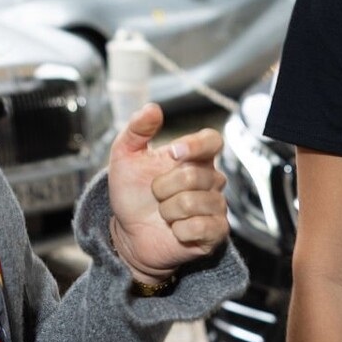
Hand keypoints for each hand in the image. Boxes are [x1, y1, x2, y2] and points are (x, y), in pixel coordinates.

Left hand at [107, 104, 228, 282]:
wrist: (129, 233)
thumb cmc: (132, 194)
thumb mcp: (124, 157)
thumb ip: (136, 130)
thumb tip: (153, 108)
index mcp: (194, 157)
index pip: (212, 141)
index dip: (196, 145)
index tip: (173, 153)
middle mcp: (210, 180)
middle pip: (194, 175)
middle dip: (163, 188)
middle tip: (156, 196)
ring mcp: (216, 206)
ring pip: (193, 203)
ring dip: (168, 211)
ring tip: (164, 214)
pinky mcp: (217, 232)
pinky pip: (200, 226)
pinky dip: (179, 230)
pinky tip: (175, 230)